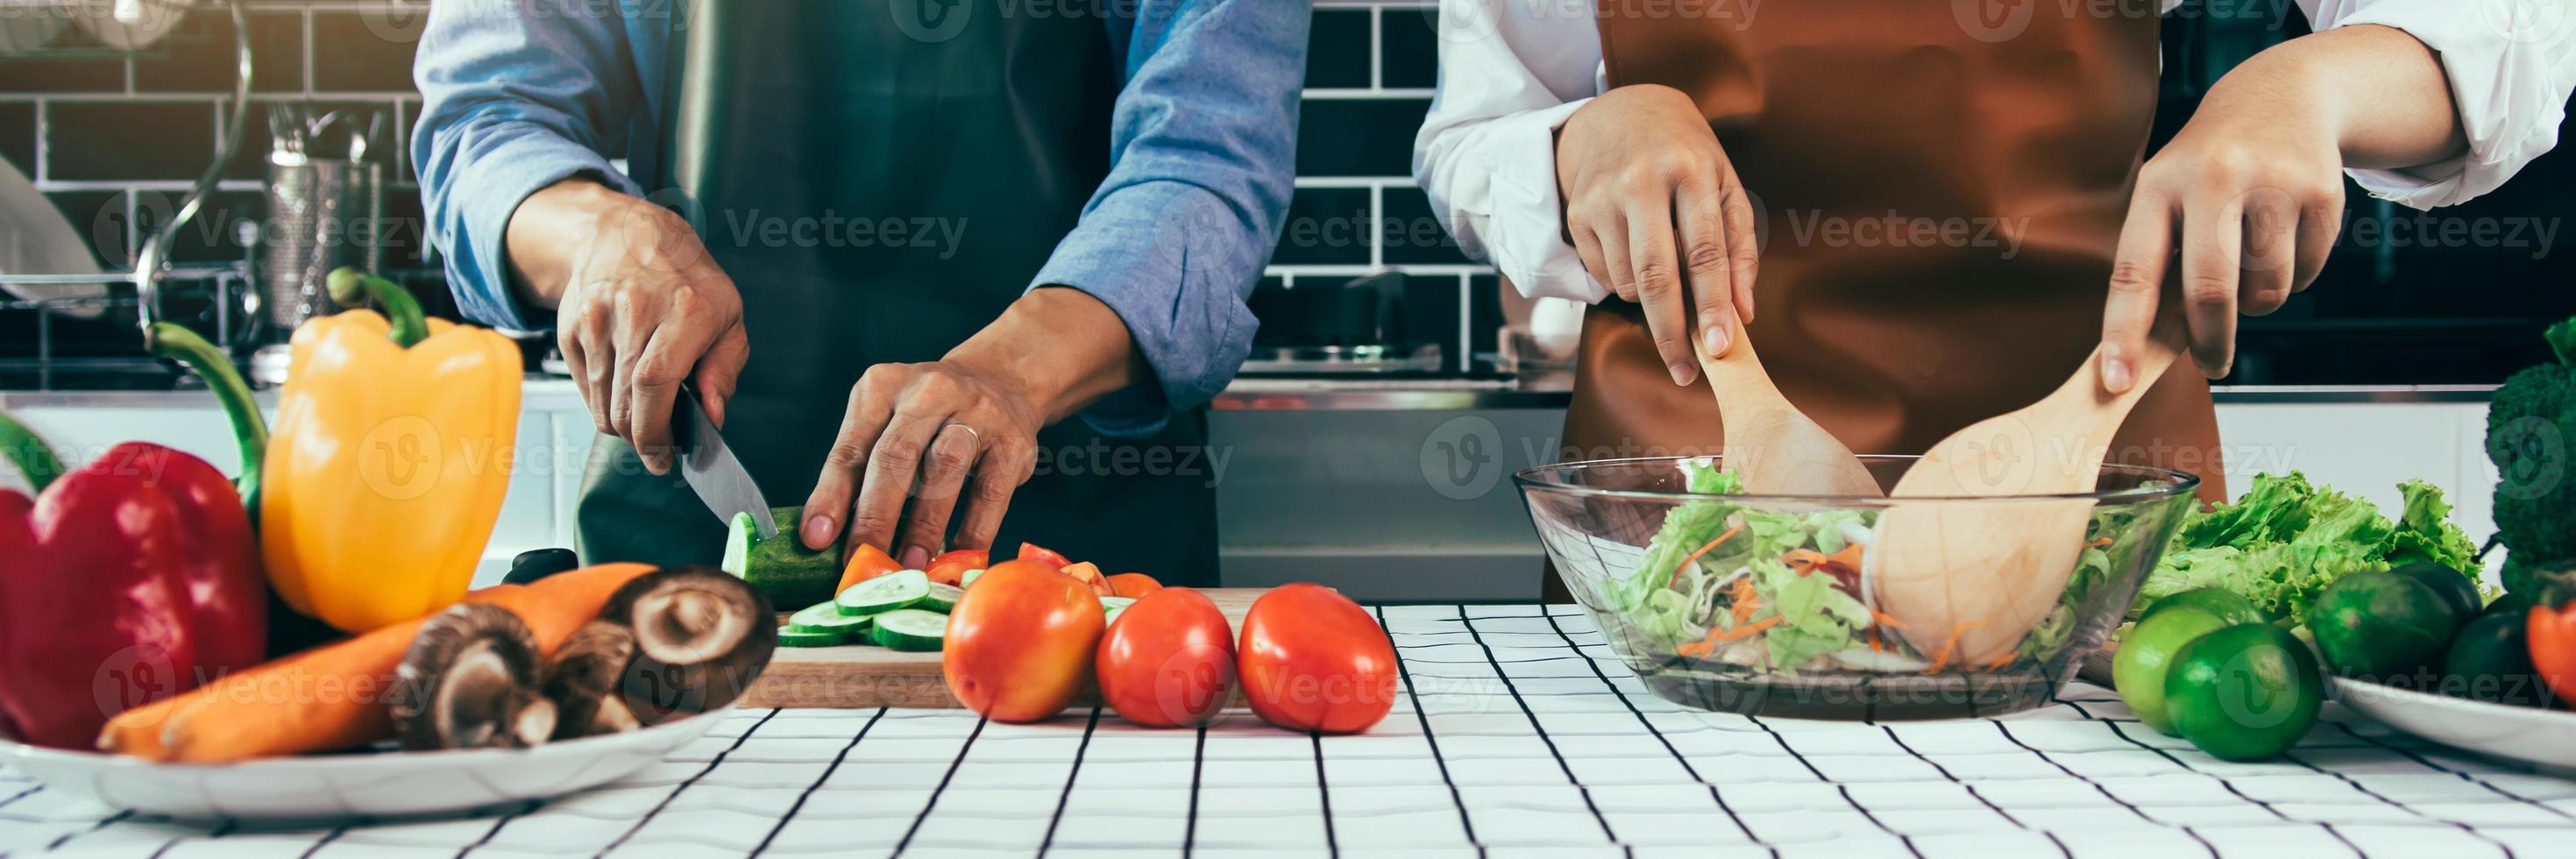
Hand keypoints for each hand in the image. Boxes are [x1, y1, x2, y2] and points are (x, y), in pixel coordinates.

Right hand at [510, 181, 750, 473]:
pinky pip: (584, 389)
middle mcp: (634, 313)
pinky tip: (623, 394)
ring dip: (623, 425)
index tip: (664, 456)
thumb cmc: (686, 278)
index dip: (655, 430)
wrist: (623, 234)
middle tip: (657, 451)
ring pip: (601, 402)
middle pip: (625, 402)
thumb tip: (714, 415)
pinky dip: (604, 404)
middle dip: (642, 439)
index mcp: (683, 311)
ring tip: (644, 420)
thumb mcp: (728, 314)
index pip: (654, 384)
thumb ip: (725, 368)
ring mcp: (595, 321)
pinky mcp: (570, 329)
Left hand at [797, 287, 1143, 565]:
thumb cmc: (927, 417)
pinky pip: (991, 492)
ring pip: (945, 468)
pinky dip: (973, 530)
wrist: (1001, 380)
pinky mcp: (1014, 441)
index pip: (852, 446)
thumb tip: (827, 537)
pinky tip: (957, 557)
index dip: (832, 495)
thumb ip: (858, 469)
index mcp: (883, 386)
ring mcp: (977, 411)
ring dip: (925, 524)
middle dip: (876, 514)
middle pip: (897, 454)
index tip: (817, 539)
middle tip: (864, 560)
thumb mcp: (885, 423)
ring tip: (910, 567)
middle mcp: (929, 389)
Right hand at [1556, 84, 1760, 384]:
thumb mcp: (1725, 186)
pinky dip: (1625, 284)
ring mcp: (1603, 197)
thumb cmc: (1686, 156)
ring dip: (1651, 302)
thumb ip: (1739, 248)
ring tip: (1665, 281)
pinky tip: (1636, 256)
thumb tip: (1742, 313)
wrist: (1621, 114)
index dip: (1714, 304)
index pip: (1706, 250)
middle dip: (1672, 332)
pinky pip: (1605, 275)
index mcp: (1691, 170)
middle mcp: (1642, 180)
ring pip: (1629, 282)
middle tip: (1686, 371)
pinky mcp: (1577, 213)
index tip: (1722, 347)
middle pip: (1657, 275)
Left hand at [2098, 25, 2463, 390]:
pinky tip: (2284, 237)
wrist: (2283, 96)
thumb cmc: (2208, 166)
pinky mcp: (2322, 193)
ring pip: (2265, 290)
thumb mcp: (2167, 191)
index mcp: (2158, 186)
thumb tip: (2152, 347)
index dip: (2123, 333)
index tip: (2116, 382)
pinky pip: (2306, 273)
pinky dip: (2295, 276)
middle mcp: (2213, 179)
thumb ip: (2158, 259)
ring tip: (2249, 266)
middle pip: (2210, 291)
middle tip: (2210, 363)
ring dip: (2257, 302)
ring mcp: (2272, 183)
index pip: (2133, 272)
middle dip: (2209, 341)